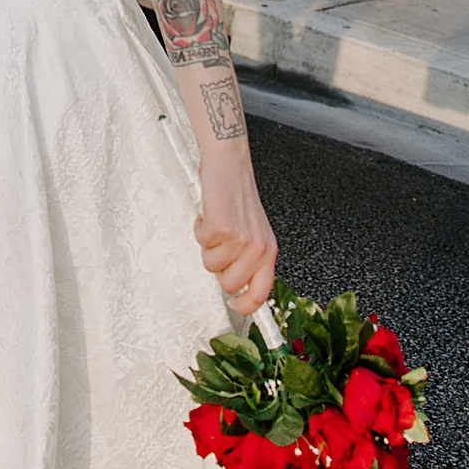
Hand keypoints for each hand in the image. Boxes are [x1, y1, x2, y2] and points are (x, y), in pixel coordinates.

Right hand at [194, 159, 276, 314]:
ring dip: (207, 245)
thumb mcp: (253, 231)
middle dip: (218, 266)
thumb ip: (249, 258)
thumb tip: (235, 285)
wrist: (230, 162)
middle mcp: (258, 248)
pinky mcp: (222, 228)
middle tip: (219, 245)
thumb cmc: (238, 195)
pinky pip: (201, 242)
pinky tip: (208, 214)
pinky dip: (199, 228)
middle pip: (229, 283)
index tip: (234, 305)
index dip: (245, 305)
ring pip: (211, 265)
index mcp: (269, 251)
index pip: (260, 293)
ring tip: (215, 226)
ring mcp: (240, 239)